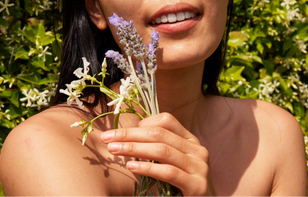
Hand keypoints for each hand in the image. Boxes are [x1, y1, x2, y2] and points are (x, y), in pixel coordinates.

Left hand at [100, 113, 217, 196]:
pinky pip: (169, 172)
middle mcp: (197, 149)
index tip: (122, 132)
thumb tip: (127, 138)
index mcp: (190, 140)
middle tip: (108, 138)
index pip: (166, 120)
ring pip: (162, 151)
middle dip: (130, 134)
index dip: (142, 123)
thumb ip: (160, 150)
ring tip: (114, 150)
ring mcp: (199, 166)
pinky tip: (131, 167)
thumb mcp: (175, 163)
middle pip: (159, 133)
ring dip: (134, 149)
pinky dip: (148, 168)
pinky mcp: (197, 185)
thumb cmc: (184, 187)